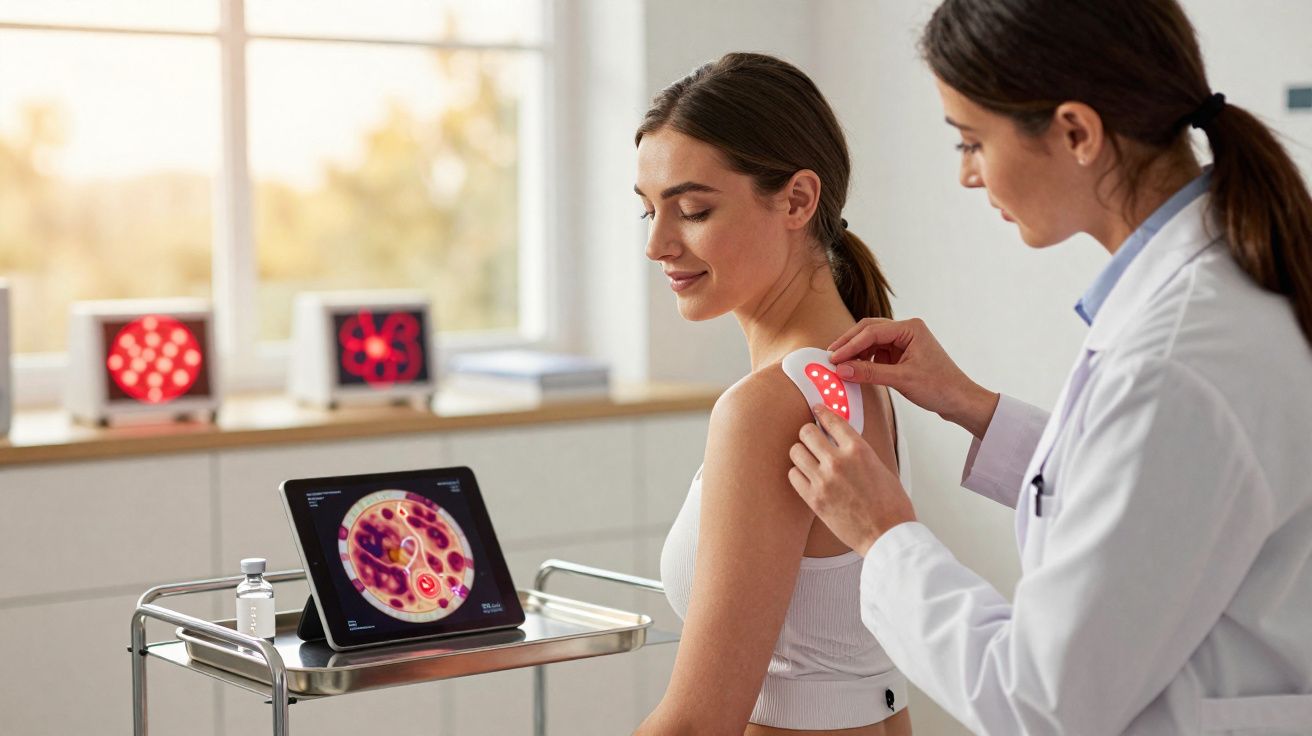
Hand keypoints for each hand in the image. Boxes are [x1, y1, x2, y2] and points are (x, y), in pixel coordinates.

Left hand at [788, 404, 915, 555]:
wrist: (887, 534)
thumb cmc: (891, 505)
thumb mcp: (880, 467)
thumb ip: (859, 452)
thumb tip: (844, 441)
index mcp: (859, 450)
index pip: (832, 419)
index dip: (821, 412)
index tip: (816, 409)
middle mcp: (839, 461)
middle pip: (806, 432)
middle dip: (808, 432)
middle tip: (811, 437)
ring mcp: (824, 480)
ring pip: (795, 451)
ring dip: (801, 452)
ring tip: (808, 458)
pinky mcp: (814, 499)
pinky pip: (793, 475)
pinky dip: (797, 473)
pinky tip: (806, 476)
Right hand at [827, 317, 998, 438]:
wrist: (959, 400)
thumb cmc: (940, 387)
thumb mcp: (902, 380)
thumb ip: (870, 373)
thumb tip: (843, 369)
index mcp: (910, 328)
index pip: (871, 331)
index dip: (850, 345)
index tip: (833, 358)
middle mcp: (906, 330)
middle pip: (868, 330)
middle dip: (849, 344)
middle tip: (830, 357)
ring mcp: (904, 342)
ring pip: (871, 341)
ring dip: (855, 353)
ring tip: (840, 366)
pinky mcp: (902, 354)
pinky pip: (876, 353)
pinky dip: (864, 360)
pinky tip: (855, 370)